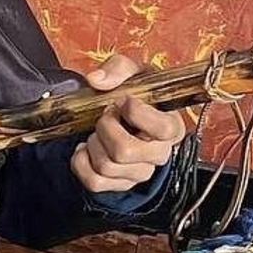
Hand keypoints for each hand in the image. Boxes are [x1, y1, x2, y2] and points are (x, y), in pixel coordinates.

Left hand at [70, 55, 188, 194]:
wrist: (125, 119)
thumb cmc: (135, 96)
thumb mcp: (133, 74)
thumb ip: (118, 68)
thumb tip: (97, 80)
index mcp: (172, 127)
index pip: (162, 128)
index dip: (134, 111)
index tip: (123, 100)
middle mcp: (160, 154)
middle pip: (124, 151)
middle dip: (105, 128)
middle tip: (105, 116)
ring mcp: (140, 172)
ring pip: (106, 166)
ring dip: (93, 143)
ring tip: (98, 132)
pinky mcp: (120, 184)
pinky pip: (93, 182)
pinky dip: (81, 162)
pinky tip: (87, 148)